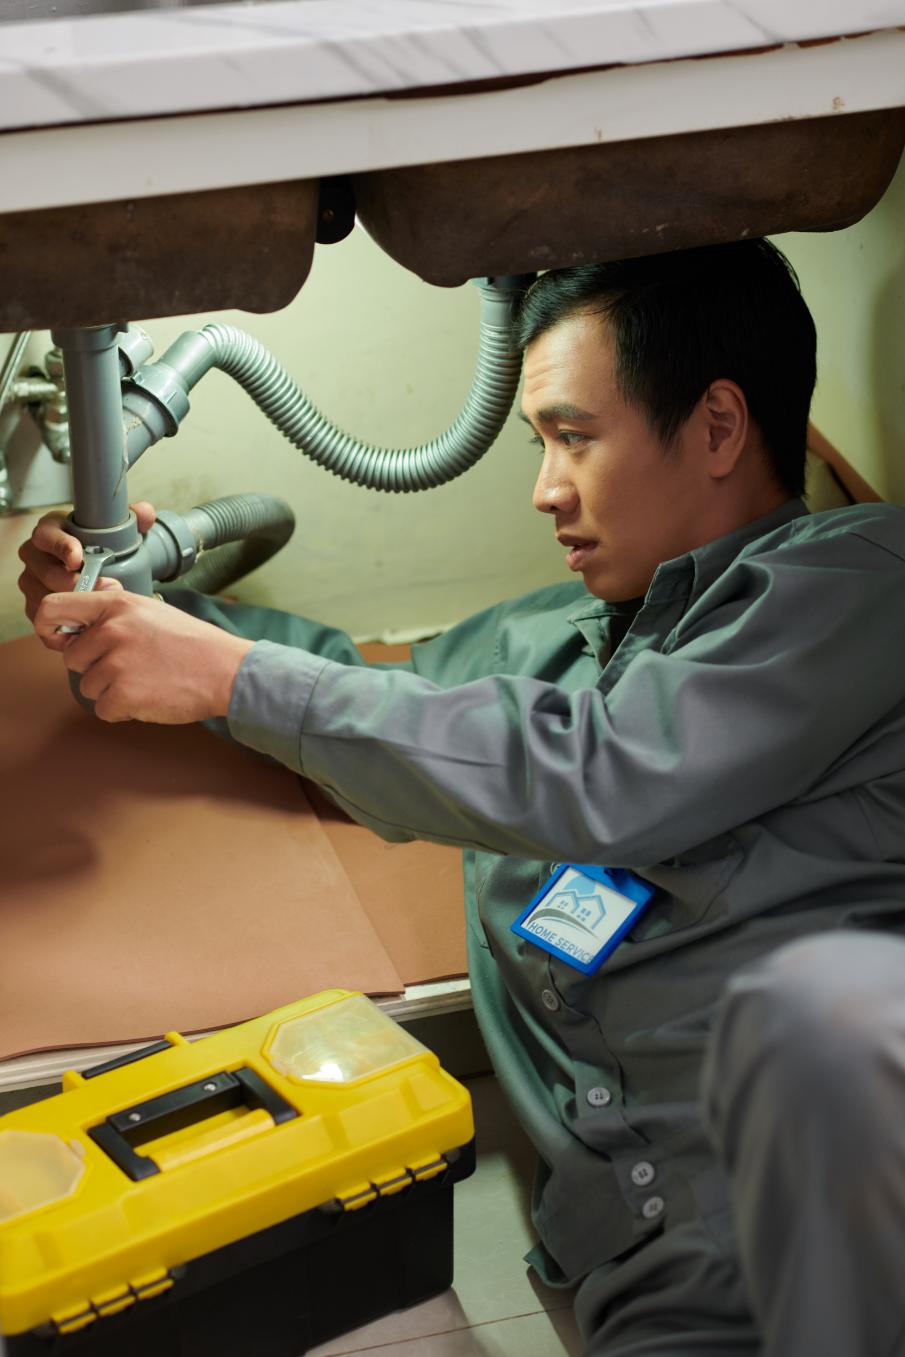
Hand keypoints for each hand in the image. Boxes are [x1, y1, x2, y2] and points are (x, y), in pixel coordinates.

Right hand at [18, 501, 156, 624]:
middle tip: (100, 587)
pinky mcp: (35, 603)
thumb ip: (132, 516)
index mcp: (49, 530)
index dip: (61, 547)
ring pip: (42, 594)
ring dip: (70, 603)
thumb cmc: (99, 544)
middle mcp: (35, 555)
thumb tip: (144, 514)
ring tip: (98, 604)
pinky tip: (83, 620)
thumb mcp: (115, 526)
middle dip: (73, 582)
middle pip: (46, 571)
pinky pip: (43, 615)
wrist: (94, 567)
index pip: (46, 536)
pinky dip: (63, 620)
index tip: (77, 558)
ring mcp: (32, 580)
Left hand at [34, 588, 253, 723]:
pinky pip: (103, 710)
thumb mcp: (150, 611)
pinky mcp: (123, 695)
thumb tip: (82, 615)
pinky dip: (123, 710)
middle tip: (131, 666)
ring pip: (88, 687)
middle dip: (95, 667)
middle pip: (72, 658)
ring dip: (112, 690)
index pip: (53, 609)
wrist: (225, 671)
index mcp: (116, 606)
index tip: (60, 640)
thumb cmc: (192, 643)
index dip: (49, 629)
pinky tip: (149, 696)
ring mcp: (116, 664)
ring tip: (146, 680)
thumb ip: (113, 613)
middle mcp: (111, 631)